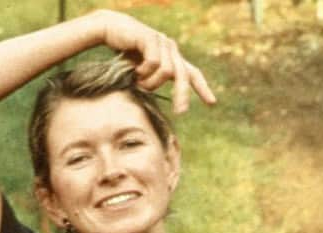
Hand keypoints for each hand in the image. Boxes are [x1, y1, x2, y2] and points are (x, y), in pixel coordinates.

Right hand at [94, 10, 215, 113]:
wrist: (110, 29)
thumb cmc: (125, 53)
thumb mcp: (142, 72)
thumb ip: (153, 81)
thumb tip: (156, 96)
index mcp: (172, 57)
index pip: (192, 73)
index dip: (202, 88)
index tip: (212, 103)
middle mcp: (170, 48)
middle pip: (184, 75)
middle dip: (183, 95)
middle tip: (181, 112)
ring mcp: (162, 41)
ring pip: (166, 72)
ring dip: (151, 83)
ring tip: (138, 82)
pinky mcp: (152, 38)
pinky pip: (154, 63)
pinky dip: (143, 72)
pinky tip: (134, 69)